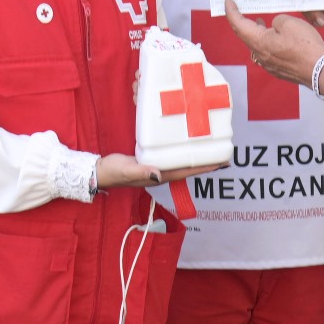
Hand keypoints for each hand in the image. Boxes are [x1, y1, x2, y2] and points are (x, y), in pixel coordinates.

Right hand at [96, 154, 226, 188]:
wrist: (99, 171)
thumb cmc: (112, 171)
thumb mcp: (125, 170)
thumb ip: (141, 171)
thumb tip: (159, 174)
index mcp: (158, 176)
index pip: (186, 171)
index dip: (203, 167)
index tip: (220, 163)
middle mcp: (160, 173)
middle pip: (188, 168)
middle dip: (205, 163)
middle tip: (224, 156)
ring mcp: (156, 168)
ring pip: (181, 163)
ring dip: (195, 158)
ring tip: (210, 151)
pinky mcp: (150, 161)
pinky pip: (170, 157)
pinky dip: (181, 153)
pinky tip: (185, 146)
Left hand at [224, 0, 323, 85]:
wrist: (320, 70)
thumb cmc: (305, 46)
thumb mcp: (288, 22)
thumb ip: (276, 20)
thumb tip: (274, 27)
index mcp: (259, 42)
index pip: (238, 24)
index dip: (231, 11)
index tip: (228, 1)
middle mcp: (260, 55)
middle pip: (245, 35)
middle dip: (240, 21)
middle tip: (239, 9)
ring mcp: (268, 64)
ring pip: (256, 45)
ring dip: (255, 32)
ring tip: (258, 20)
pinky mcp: (278, 69)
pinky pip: (267, 52)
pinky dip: (266, 41)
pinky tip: (274, 36)